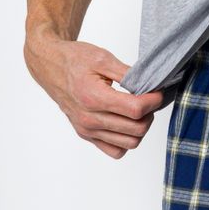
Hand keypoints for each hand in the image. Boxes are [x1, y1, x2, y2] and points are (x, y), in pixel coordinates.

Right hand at [24, 31, 164, 159]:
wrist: (50, 67)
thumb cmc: (73, 59)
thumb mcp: (102, 58)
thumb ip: (128, 74)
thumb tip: (150, 85)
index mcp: (93, 97)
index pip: (136, 109)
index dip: (154, 100)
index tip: (158, 92)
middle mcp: (89, 118)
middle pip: (137, 129)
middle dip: (150, 113)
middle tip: (148, 100)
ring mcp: (87, 130)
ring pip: (130, 143)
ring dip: (140, 128)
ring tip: (137, 111)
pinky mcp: (87, 136)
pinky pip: (116, 151)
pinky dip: (126, 141)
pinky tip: (125, 123)